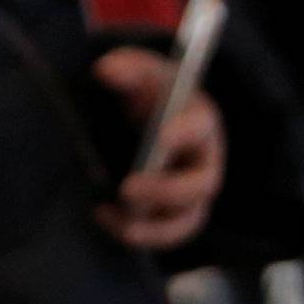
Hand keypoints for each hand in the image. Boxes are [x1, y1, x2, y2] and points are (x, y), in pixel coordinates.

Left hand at [92, 48, 224, 251]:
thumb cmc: (149, 93)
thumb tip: (106, 70)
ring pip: (184, 221)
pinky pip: (162, 235)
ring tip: (111, 215)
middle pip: (199, 185)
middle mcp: (202, 162)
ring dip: (151, 226)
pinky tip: (100, 215)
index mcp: (199, 122)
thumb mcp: (140, 73)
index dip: (183, 133)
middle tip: (127, 188)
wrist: (150, 117)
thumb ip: (127, 68)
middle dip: (165, 190)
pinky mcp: (170, 214)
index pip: (199, 128)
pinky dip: (134, 232)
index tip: (162, 135)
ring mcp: (190, 193)